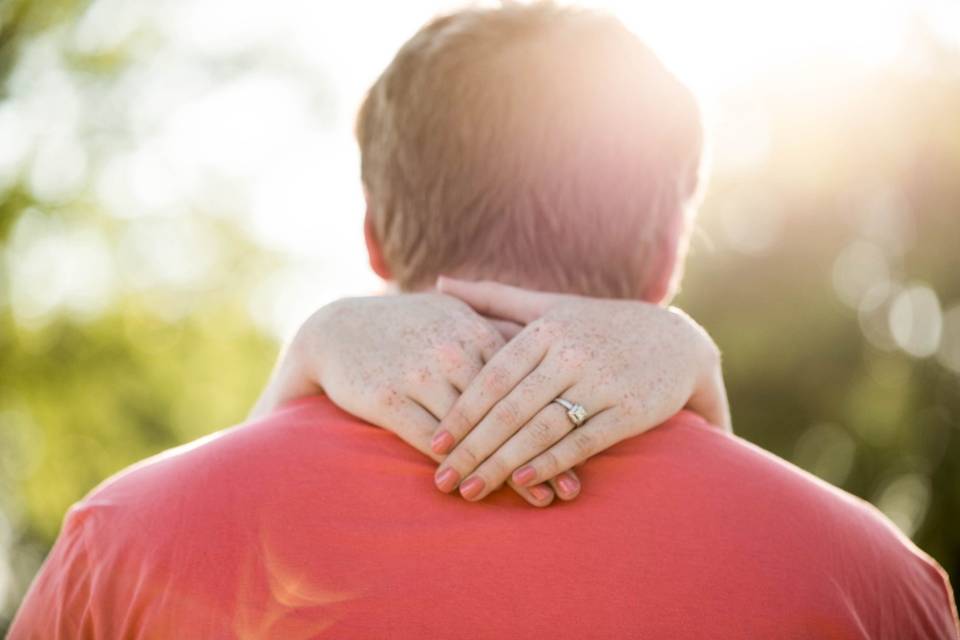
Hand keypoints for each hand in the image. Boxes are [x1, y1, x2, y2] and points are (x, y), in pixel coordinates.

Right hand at [249, 293, 564, 505]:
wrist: (336, 328)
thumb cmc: (406, 325)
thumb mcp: (452, 316)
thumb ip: (496, 328)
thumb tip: (544, 347)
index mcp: (473, 329)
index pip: (524, 380)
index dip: (554, 415)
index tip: (585, 445)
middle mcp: (451, 352)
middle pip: (507, 411)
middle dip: (541, 452)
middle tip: (571, 488)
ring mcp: (420, 376)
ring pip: (473, 433)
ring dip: (506, 471)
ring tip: (537, 500)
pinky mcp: (389, 400)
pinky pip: (431, 442)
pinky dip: (457, 469)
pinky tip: (476, 491)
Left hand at [430, 276, 730, 502]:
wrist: (679, 341)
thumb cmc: (600, 325)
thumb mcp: (551, 304)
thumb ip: (495, 298)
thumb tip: (440, 284)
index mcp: (547, 329)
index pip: (493, 376)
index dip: (461, 412)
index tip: (434, 443)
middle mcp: (571, 353)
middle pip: (510, 408)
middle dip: (473, 447)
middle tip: (443, 479)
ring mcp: (601, 382)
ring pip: (541, 428)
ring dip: (503, 464)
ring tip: (472, 489)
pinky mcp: (629, 410)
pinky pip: (583, 441)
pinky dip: (551, 463)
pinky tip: (523, 484)